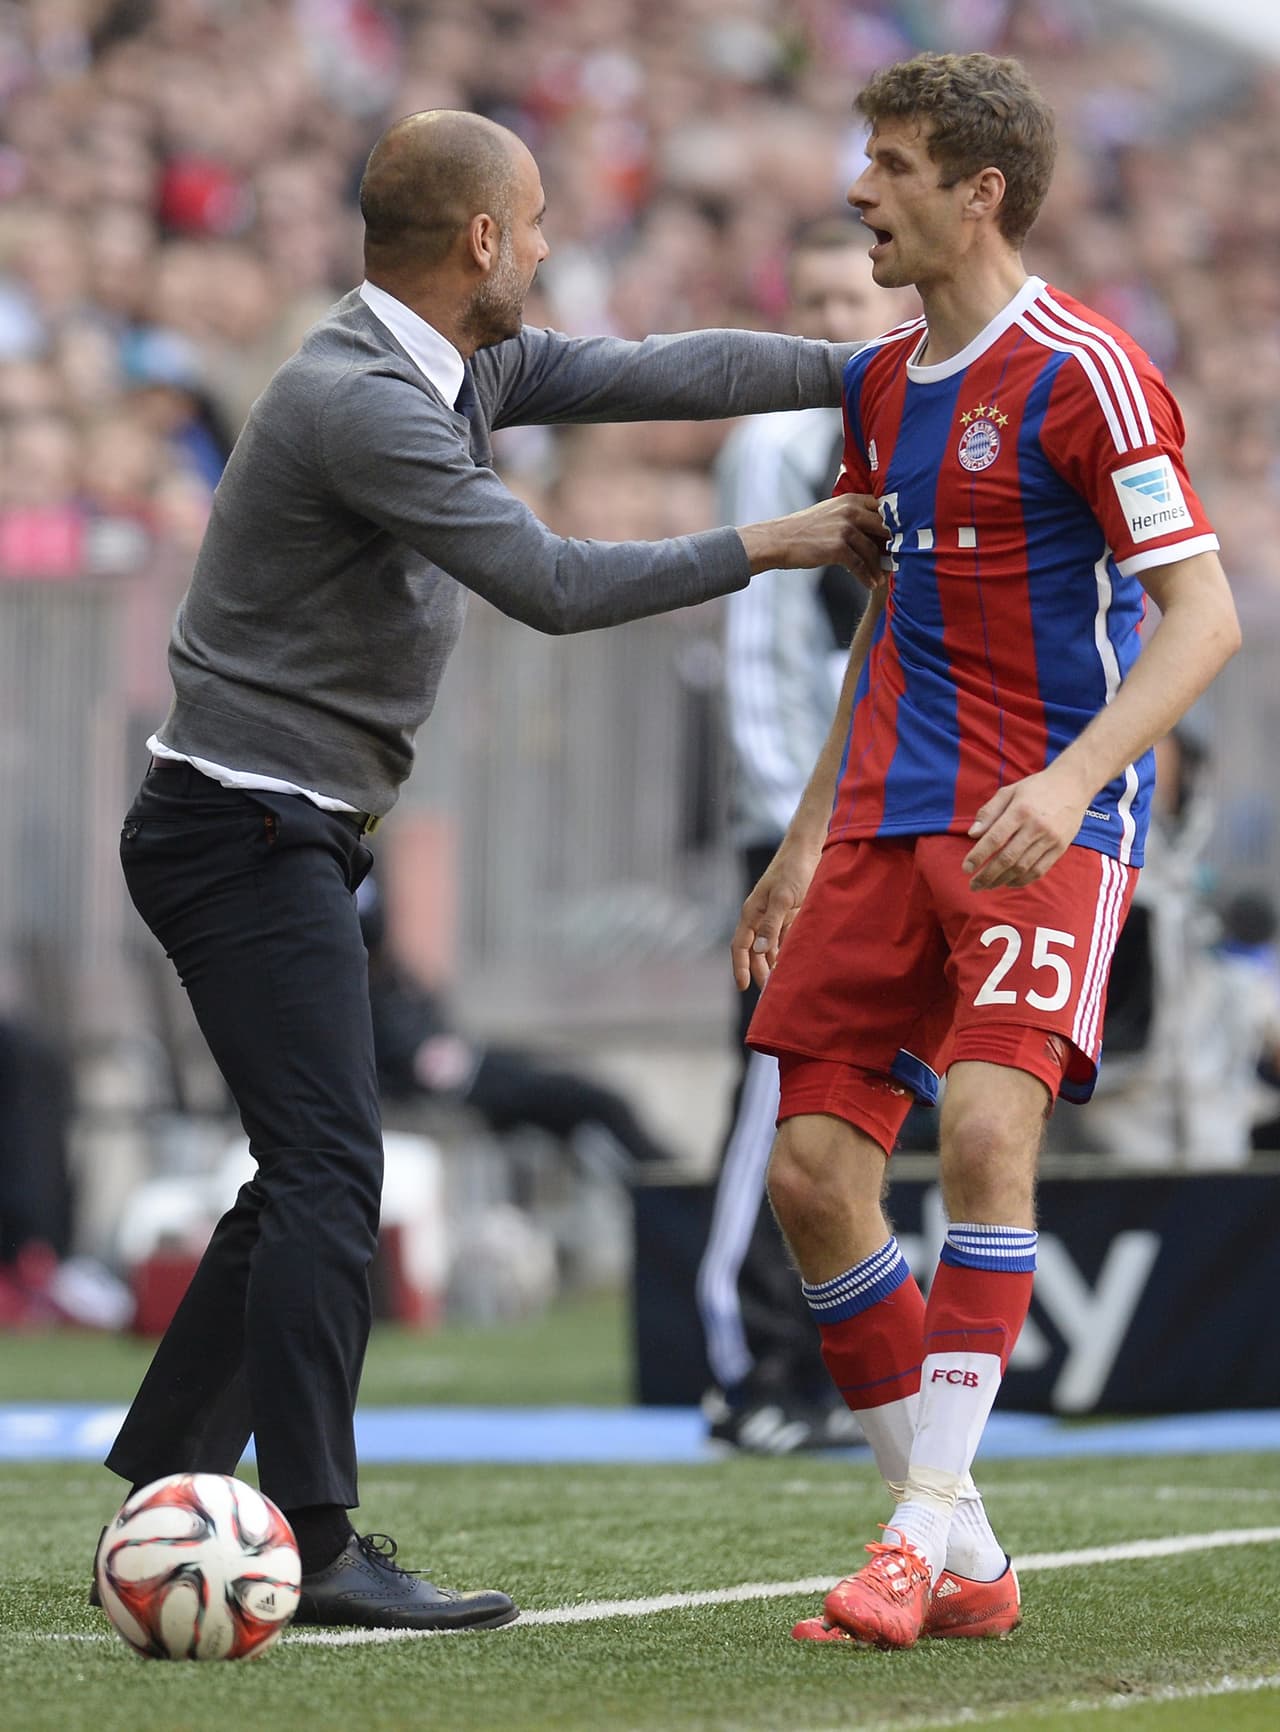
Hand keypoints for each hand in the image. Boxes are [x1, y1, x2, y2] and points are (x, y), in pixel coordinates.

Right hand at [731, 840, 822, 988]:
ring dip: (772, 964)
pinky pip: (783, 939)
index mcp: (752, 913)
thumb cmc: (793, 870)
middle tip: (769, 992)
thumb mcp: (782, 897)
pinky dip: (785, 952)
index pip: (740, 946)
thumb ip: (771, 923)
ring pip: (768, 947)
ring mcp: (773, 916)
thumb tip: (761, 950)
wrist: (807, 849)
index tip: (743, 986)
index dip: (740, 967)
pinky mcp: (788, 914)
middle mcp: (759, 916)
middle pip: (754, 951)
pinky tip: (792, 963)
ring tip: (781, 982)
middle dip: (759, 971)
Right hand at [740, 493, 888, 583]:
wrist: (778, 540)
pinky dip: (867, 576)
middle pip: (883, 528)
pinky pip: (860, 565)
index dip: (894, 523)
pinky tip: (871, 584)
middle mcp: (850, 511)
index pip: (882, 508)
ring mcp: (844, 529)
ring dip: (880, 566)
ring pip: (872, 550)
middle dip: (893, 545)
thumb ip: (851, 515)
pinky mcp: (837, 548)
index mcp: (850, 500)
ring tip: (884, 576)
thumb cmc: (802, 529)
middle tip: (899, 558)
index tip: (902, 537)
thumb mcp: (829, 512)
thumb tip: (873, 528)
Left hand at [962, 766, 1090, 890]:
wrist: (1073, 785)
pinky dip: (1022, 880)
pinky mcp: (1061, 848)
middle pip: (1008, 858)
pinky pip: (1039, 870)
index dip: (978, 856)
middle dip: (987, 875)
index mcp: (1020, 810)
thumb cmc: (1035, 788)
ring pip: (1023, 867)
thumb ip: (989, 812)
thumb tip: (972, 834)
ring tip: (987, 886)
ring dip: (1002, 880)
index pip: (995, 838)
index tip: (966, 868)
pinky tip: (1009, 882)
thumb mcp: (1009, 791)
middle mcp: (1036, 826)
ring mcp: (1050, 839)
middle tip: (973, 885)